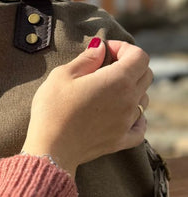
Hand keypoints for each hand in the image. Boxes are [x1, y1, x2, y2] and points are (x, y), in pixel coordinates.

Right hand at [21, 40, 152, 177]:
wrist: (50, 148)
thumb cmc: (52, 109)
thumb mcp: (62, 75)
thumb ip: (87, 59)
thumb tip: (100, 48)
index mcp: (117, 80)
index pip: (139, 56)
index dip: (124, 48)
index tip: (106, 51)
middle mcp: (128, 100)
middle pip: (146, 75)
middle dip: (130, 65)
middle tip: (107, 67)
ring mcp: (127, 122)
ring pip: (143, 99)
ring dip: (131, 90)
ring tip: (109, 90)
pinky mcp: (121, 140)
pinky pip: (140, 127)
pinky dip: (137, 118)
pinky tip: (124, 115)